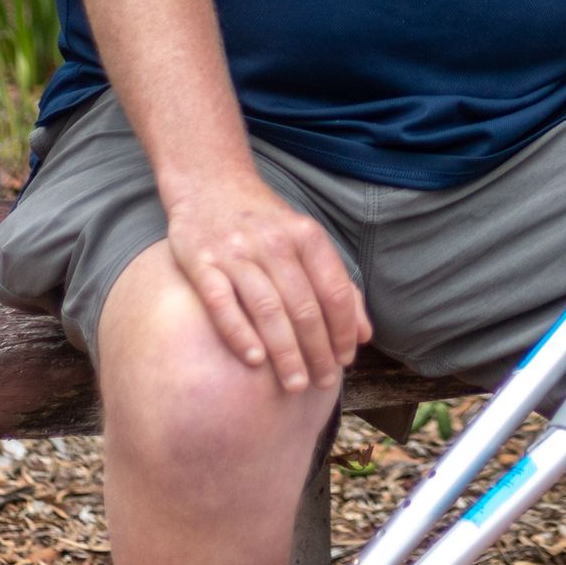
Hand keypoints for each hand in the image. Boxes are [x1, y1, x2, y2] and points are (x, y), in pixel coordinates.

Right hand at [165, 172, 370, 394]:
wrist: (208, 181)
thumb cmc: (264, 221)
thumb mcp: (305, 239)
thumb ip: (336, 284)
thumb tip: (364, 335)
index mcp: (305, 235)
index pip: (333, 291)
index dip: (343, 330)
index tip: (346, 360)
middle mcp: (274, 242)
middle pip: (303, 307)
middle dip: (317, 351)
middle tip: (322, 382)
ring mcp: (236, 252)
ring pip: (268, 309)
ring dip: (285, 352)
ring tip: (294, 383)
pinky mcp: (201, 261)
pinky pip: (222, 303)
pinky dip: (239, 333)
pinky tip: (255, 360)